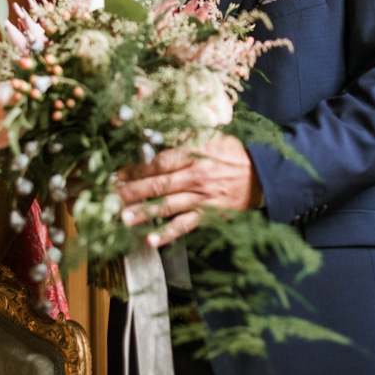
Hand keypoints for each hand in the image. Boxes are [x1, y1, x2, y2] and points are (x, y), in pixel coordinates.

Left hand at [115, 133, 262, 247]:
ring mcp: (202, 197)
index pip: (160, 161)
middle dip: (132, 190)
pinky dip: (168, 233)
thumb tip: (158, 135)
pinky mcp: (209, 215)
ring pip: (168, 205)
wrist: (264, 176)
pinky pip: (185, 225)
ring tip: (124, 217)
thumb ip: (187, 138)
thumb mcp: (213, 138)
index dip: (136, 168)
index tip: (117, 173)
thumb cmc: (236, 155)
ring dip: (144, 211)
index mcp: (196, 153)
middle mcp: (196, 175)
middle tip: (110, 196)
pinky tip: (151, 240)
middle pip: (159, 183)